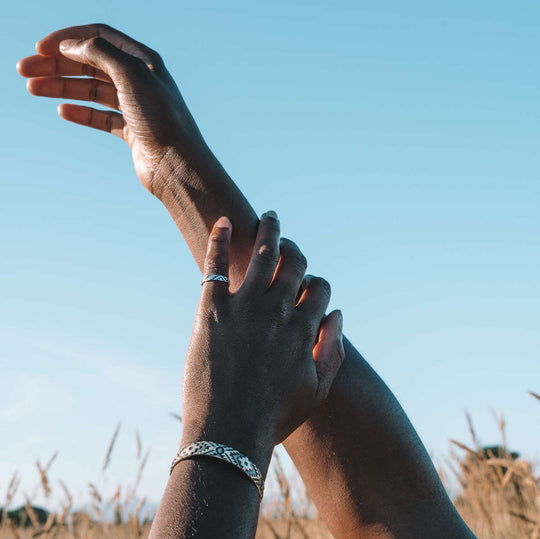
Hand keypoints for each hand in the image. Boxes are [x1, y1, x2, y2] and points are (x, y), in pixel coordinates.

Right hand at [17, 24, 204, 192]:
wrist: (178, 165)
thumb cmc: (161, 119)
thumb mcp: (131, 75)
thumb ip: (100, 53)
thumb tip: (71, 45)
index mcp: (144, 61)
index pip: (100, 38)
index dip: (69, 39)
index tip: (41, 48)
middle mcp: (140, 81)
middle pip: (91, 64)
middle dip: (57, 65)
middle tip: (24, 71)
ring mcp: (136, 107)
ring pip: (93, 91)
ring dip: (63, 88)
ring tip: (33, 89)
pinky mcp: (133, 132)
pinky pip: (102, 117)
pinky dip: (82, 113)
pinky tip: (63, 111)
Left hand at [181, 212, 343, 468]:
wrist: (228, 433)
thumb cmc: (274, 417)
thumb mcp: (317, 392)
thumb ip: (332, 352)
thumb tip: (337, 315)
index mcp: (304, 330)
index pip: (320, 289)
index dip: (317, 282)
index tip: (309, 284)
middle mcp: (278, 311)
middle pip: (295, 265)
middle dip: (297, 250)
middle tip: (290, 243)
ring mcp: (245, 307)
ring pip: (264, 255)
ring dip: (270, 231)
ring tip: (270, 217)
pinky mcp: (212, 309)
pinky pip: (217, 264)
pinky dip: (220, 240)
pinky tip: (224, 222)